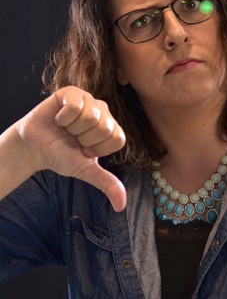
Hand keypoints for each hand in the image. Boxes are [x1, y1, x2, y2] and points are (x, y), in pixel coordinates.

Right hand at [10, 86, 126, 210]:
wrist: (33, 147)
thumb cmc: (61, 156)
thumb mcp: (86, 171)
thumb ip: (107, 184)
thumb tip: (121, 206)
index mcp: (112, 129)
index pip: (117, 139)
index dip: (97, 149)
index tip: (84, 149)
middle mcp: (104, 112)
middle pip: (105, 128)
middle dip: (84, 139)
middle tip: (73, 139)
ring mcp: (89, 100)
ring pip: (91, 116)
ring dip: (73, 128)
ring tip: (66, 129)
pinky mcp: (72, 92)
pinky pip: (75, 105)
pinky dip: (63, 117)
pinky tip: (59, 118)